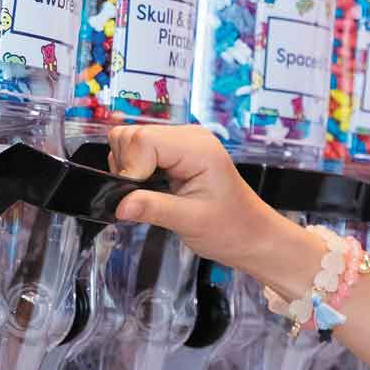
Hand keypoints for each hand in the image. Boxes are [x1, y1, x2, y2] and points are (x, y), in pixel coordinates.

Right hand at [107, 125, 286, 273]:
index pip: (142, 140)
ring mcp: (180, 142)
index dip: (131, 168)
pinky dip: (134, 171)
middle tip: (145, 196)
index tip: (137, 196)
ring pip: (130, 141)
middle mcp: (188, 137)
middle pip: (132, 136)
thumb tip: (119, 205)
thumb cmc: (231, 227)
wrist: (250, 234)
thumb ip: (153, 209)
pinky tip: (152, 190)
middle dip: (127, 167)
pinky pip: (138, 151)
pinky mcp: (173, 152)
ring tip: (152, 194)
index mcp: (197, 147)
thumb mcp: (191, 222)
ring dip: (129, 169)